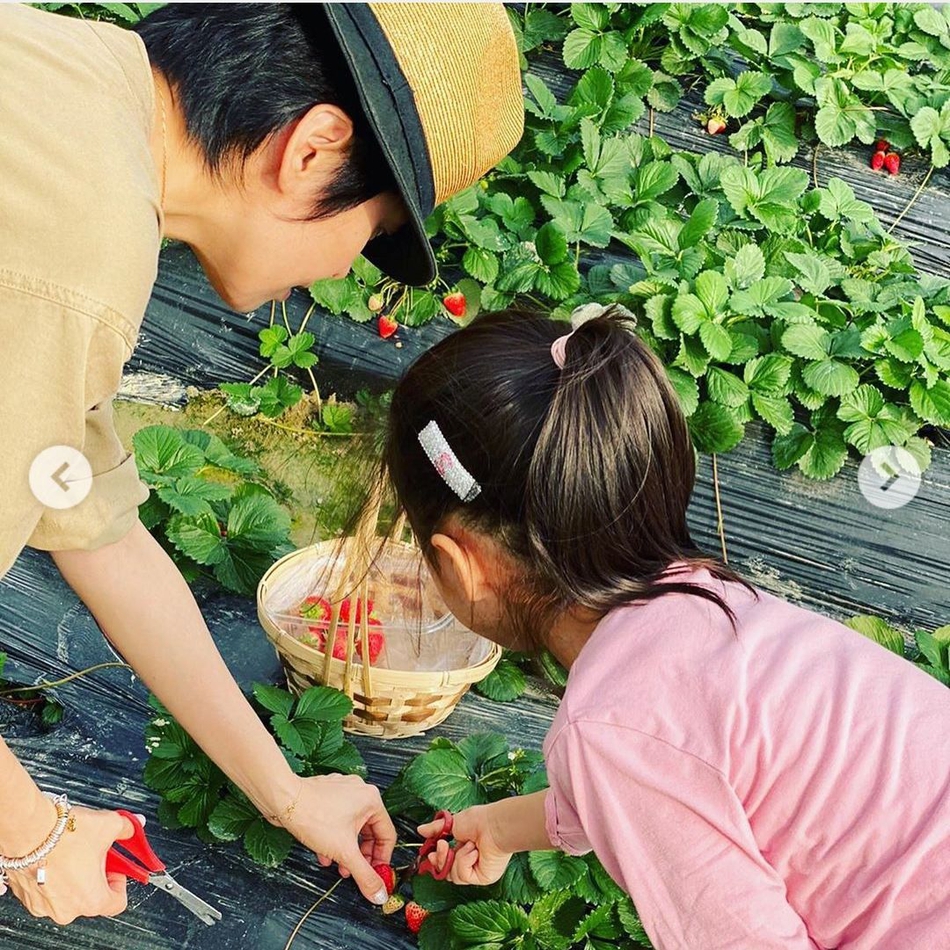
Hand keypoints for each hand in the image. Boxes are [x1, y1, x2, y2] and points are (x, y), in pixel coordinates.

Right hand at [5, 806, 133, 925]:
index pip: (117, 902)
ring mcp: (45, 906)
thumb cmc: (65, 835)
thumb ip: (127, 828)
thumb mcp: (109, 825)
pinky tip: (56, 857)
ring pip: (68, 894)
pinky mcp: (28, 897)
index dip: (121, 881)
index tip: (118, 868)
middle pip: (92, 896)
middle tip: (97, 854)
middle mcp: (67, 909)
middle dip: (97, 874)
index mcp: (92, 899)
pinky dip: (54, 877)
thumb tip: (135, 824)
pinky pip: (47, 890)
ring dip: (75, 876)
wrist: (29, 830)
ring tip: (75, 852)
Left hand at [280, 774, 395, 904]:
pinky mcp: (328, 794)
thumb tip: (379, 893)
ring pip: (352, 827)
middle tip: (355, 871)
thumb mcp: (344, 852)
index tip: (376, 874)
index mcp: (371, 800)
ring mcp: (343, 791)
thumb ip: (364, 875)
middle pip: (369, 831)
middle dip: (361, 856)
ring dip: (346, 850)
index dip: (382, 859)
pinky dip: (334, 838)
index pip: (387, 835)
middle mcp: (360, 792)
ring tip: (338, 865)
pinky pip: (338, 819)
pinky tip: (323, 852)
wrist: (283, 800)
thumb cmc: (313, 816)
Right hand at [417, 805, 512, 886]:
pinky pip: (463, 876)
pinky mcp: (482, 877)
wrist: (494, 825)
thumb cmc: (480, 820)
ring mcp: (475, 870)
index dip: (436, 859)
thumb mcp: (453, 822)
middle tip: (442, 847)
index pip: (444, 861)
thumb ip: (436, 828)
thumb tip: (421, 830)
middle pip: (446, 871)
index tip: (431, 852)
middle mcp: (469, 860)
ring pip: (453, 875)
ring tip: (468, 844)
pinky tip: (474, 851)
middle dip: (442, 860)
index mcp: (462, 847)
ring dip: (458, 857)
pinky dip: (465, 862)